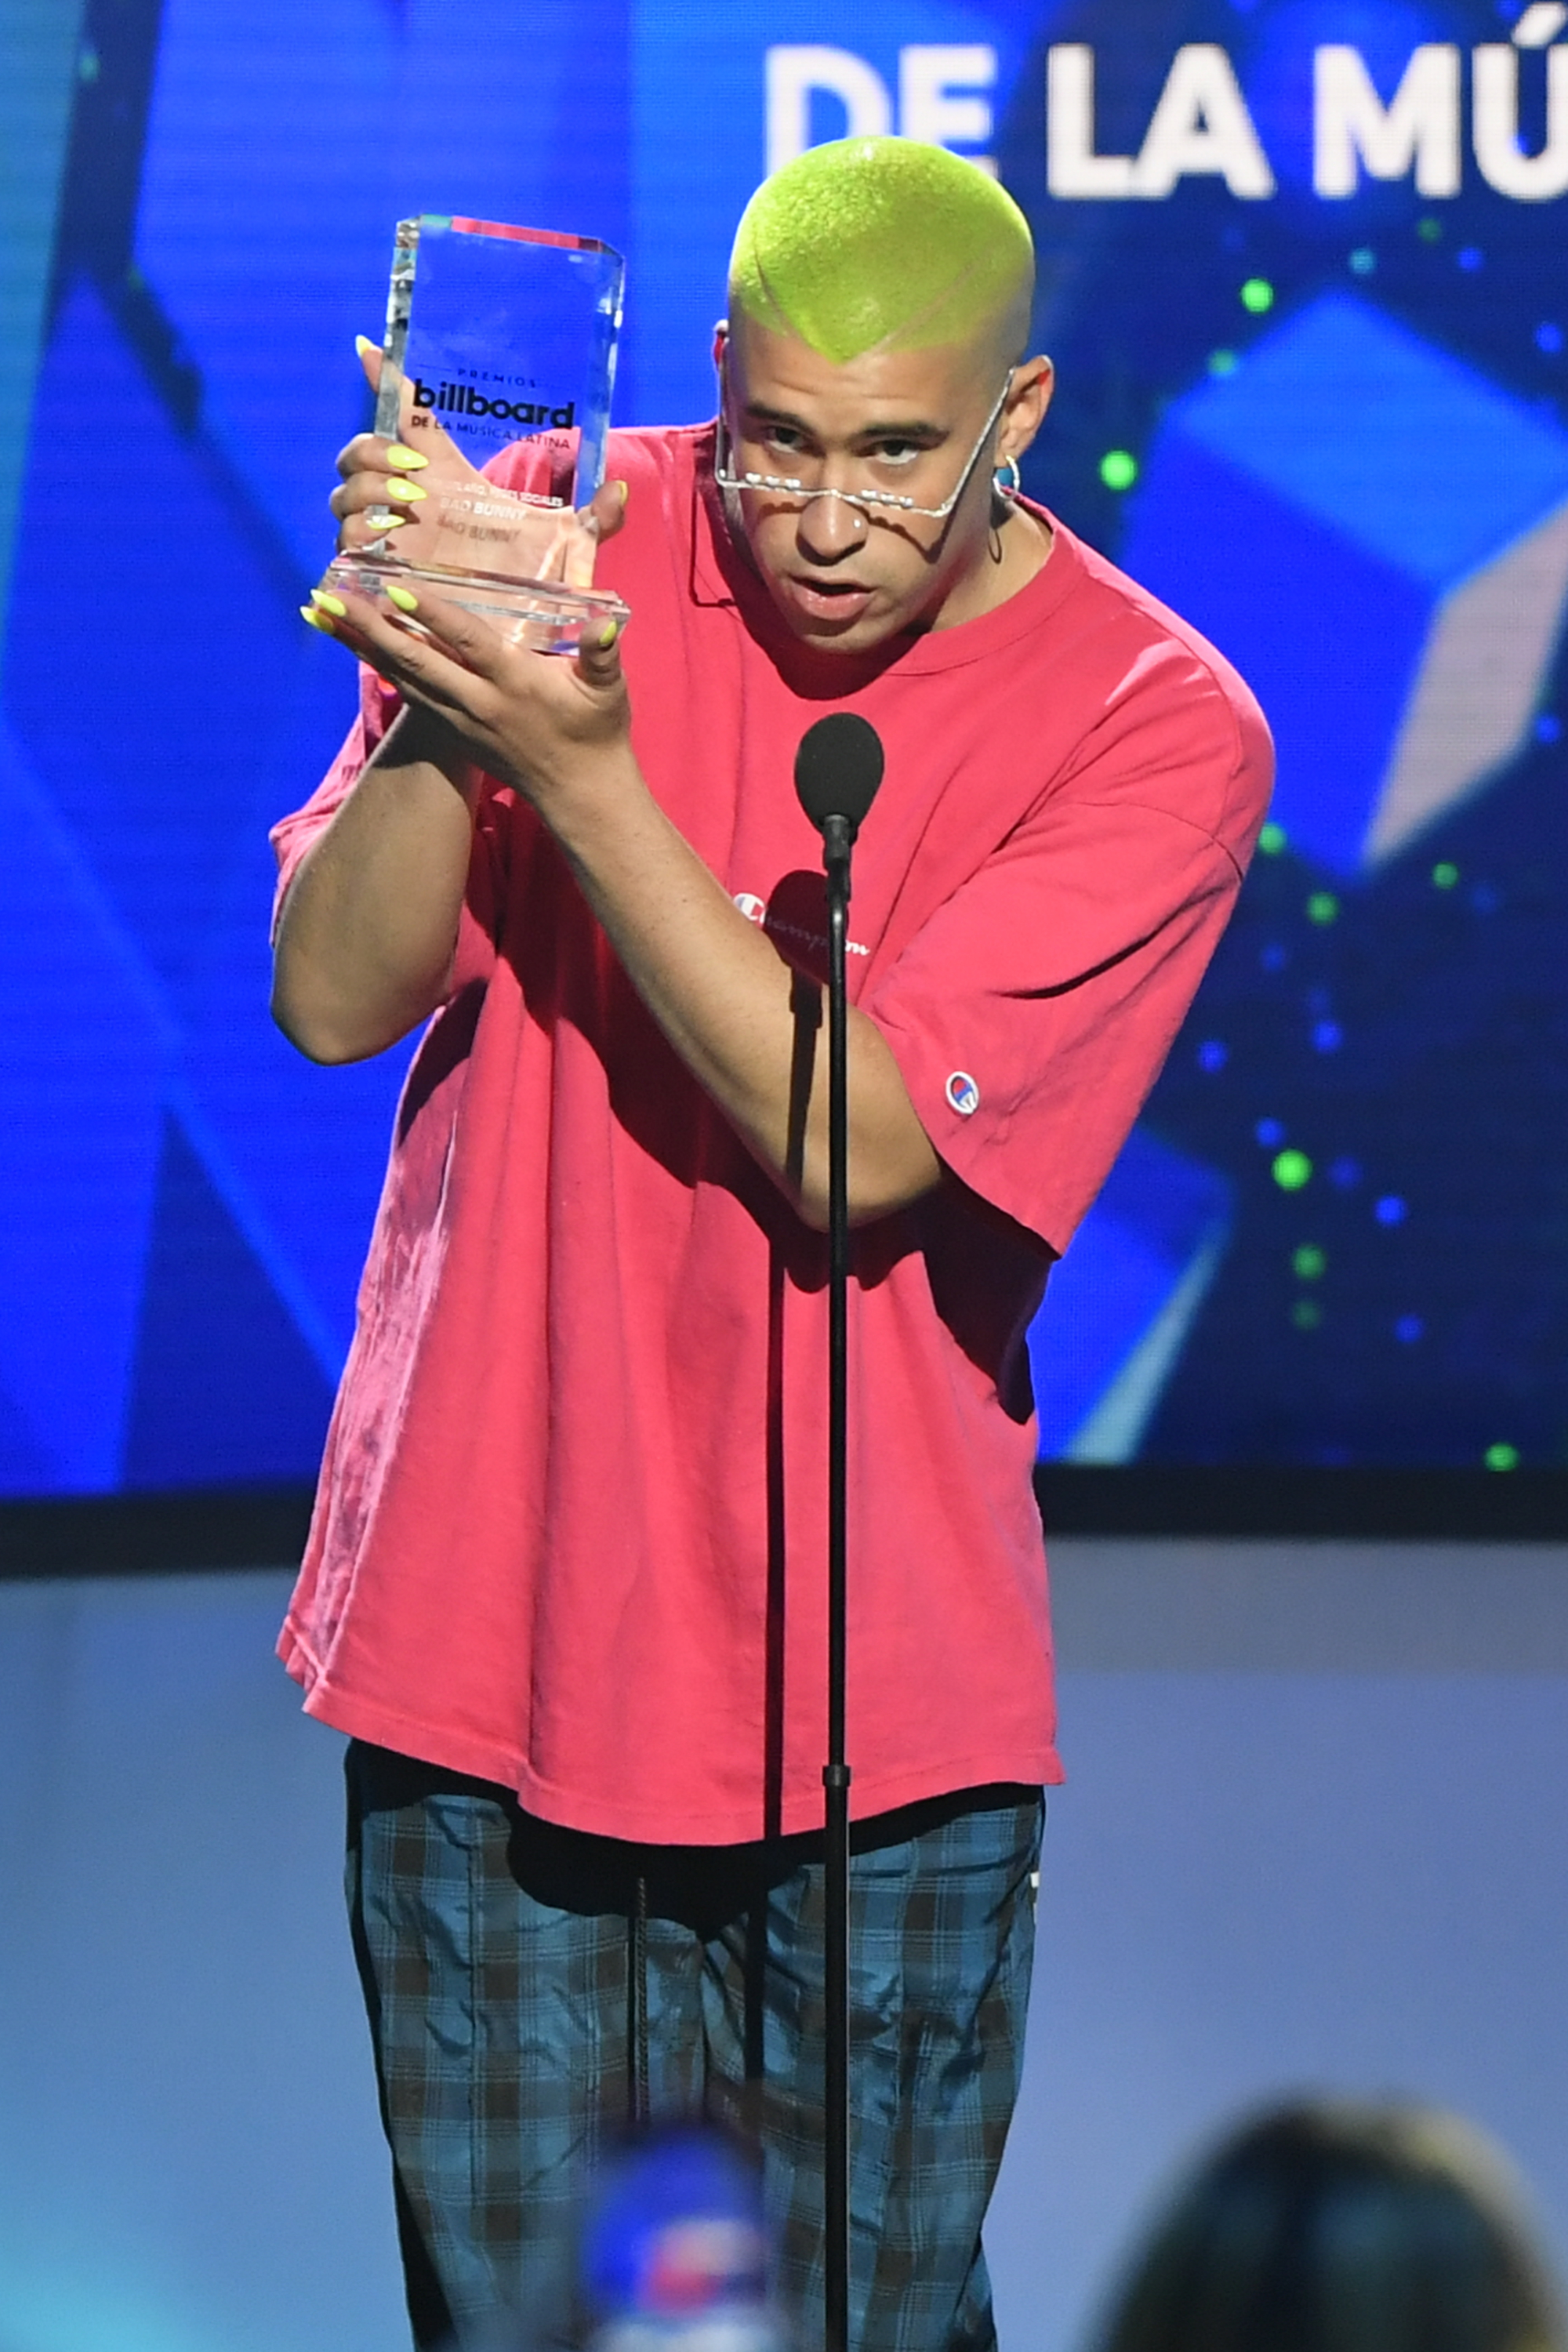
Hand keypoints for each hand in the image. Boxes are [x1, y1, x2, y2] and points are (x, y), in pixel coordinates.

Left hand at [309, 575, 632, 810]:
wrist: (579, 792)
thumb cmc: (597, 731)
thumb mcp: (609, 690)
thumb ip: (604, 652)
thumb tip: (606, 622)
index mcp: (515, 683)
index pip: (466, 643)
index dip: (431, 616)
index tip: (394, 588)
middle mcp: (479, 702)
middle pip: (417, 661)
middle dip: (372, 627)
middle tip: (330, 595)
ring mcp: (460, 720)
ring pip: (402, 676)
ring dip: (360, 643)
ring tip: (321, 609)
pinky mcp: (451, 731)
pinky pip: (407, 692)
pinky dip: (377, 665)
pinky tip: (350, 642)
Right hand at [329, 338, 626, 588]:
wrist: (523, 636)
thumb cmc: (541, 584)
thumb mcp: (573, 547)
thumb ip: (598, 519)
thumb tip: (619, 490)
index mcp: (447, 477)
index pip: (408, 417)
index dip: (385, 380)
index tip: (368, 348)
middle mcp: (411, 499)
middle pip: (361, 452)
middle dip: (372, 451)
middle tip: (412, 473)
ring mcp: (390, 536)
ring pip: (347, 495)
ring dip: (368, 493)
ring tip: (408, 509)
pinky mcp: (380, 573)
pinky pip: (344, 544)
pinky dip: (356, 538)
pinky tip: (388, 540)